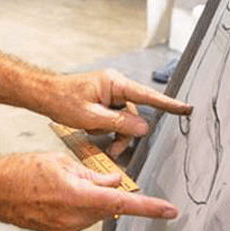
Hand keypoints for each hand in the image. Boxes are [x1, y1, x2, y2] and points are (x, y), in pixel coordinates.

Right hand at [0, 152, 178, 230]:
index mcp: (76, 195)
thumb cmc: (19, 171)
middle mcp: (73, 217)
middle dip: (104, 191)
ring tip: (62, 182)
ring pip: (94, 212)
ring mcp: (65, 228)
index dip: (148, 207)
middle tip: (85, 174)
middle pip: (107, 206)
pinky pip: (80, 219)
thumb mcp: (59, 161)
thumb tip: (113, 181)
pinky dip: (77, 206)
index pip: (121, 203)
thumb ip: (91, 174)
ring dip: (89, 197)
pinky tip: (57, 194)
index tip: (169, 210)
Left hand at [49, 69, 191, 158]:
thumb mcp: (91, 117)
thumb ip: (119, 122)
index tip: (186, 108)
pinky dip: (107, 128)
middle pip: (134, 113)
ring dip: (115, 132)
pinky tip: (93, 131)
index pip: (147, 95)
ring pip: (124, 119)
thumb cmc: (62, 100)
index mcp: (114, 83)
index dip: (168, 104)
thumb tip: (144, 127)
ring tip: (99, 139)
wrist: (43, 95)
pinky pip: (114, 118)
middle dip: (126, 131)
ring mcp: (109, 94)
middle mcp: (115, 86)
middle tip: (116, 147)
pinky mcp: (103, 101)